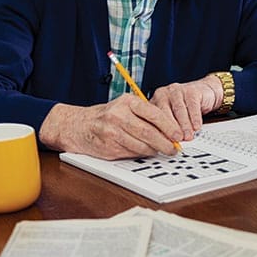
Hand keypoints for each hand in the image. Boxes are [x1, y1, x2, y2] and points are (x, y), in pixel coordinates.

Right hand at [40, 96, 184, 158]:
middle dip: (165, 143)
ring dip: (155, 150)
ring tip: (163, 151)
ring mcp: (112, 132)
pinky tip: (146, 152)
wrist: (77, 125)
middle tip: (174, 148)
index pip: (154, 114)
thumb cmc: (106, 115)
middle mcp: (119, 115)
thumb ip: (145, 115)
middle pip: (149, 132)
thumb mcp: (125, 107)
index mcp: (127, 102)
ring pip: (141, 145)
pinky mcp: (108, 147)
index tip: (179, 135)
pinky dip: (141, 154)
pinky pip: (131, 153)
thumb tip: (170, 130)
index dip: (169, 126)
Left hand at [149, 76, 223, 140]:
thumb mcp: (171, 119)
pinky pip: (192, 105)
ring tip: (188, 137)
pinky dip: (195, 118)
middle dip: (170, 129)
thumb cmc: (183, 109)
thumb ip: (165, 130)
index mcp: (152, 103)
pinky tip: (197, 127)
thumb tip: (166, 146)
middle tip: (176, 141)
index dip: (157, 133)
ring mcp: (176, 91)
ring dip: (184, 125)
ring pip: (179, 110)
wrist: (202, 93)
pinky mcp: (191, 90)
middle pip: (164, 113)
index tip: (163, 145)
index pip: (151, 119)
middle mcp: (161, 95)